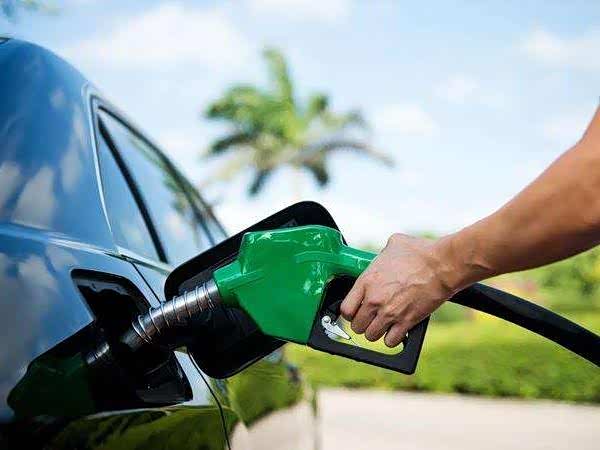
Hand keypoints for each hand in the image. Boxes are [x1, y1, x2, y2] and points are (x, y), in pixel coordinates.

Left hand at [340, 233, 460, 346]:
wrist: (442, 265)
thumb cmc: (420, 253)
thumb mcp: (394, 244)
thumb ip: (382, 254)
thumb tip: (384, 256)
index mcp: (367, 281)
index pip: (345, 309)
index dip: (350, 312)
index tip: (356, 311)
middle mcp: (375, 300)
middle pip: (357, 326)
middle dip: (363, 323)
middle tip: (370, 318)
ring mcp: (390, 313)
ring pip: (371, 336)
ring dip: (376, 332)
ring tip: (383, 325)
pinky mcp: (406, 322)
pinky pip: (390, 341)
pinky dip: (392, 339)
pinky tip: (396, 330)